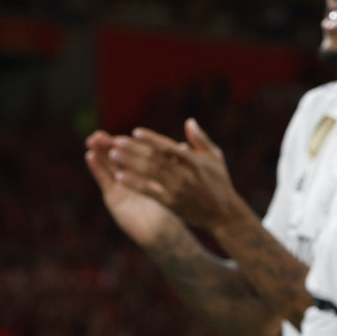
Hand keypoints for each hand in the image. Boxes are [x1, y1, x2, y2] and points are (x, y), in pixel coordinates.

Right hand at [85, 132, 183, 246]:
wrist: (165, 231)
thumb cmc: (173, 207)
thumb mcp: (174, 184)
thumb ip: (175, 165)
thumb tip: (182, 146)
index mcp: (144, 173)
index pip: (135, 153)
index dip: (129, 141)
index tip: (126, 130)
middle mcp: (130, 179)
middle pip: (118, 157)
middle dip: (109, 144)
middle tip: (99, 133)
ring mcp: (120, 187)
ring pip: (107, 165)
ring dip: (98, 152)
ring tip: (91, 139)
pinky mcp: (113, 197)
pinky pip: (103, 179)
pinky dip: (96, 167)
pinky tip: (89, 156)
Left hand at [105, 121, 249, 234]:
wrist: (223, 213)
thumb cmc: (220, 182)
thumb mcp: (215, 157)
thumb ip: (201, 140)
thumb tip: (189, 121)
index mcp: (194, 161)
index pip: (168, 147)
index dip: (151, 139)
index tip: (135, 131)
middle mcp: (185, 174)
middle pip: (154, 159)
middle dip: (134, 149)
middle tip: (116, 141)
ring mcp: (177, 189)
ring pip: (149, 173)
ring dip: (129, 163)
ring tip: (113, 155)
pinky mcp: (171, 203)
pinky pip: (149, 191)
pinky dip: (134, 183)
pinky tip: (120, 176)